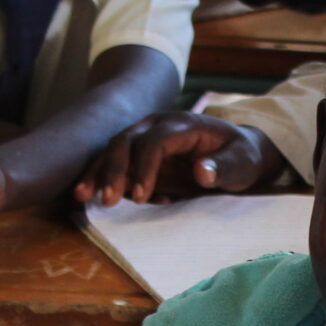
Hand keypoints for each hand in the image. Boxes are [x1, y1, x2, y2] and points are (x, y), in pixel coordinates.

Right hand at [79, 112, 282, 205]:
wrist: (236, 152)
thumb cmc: (242, 156)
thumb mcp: (244, 162)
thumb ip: (226, 166)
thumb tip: (203, 170)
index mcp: (183, 124)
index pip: (155, 140)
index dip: (144, 166)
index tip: (142, 196)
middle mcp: (158, 126)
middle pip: (126, 140)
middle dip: (112, 170)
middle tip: (106, 200)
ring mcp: (146, 138)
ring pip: (114, 150)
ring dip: (98, 173)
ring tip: (82, 197)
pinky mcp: (140, 155)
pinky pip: (118, 165)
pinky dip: (107, 180)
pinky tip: (107, 201)